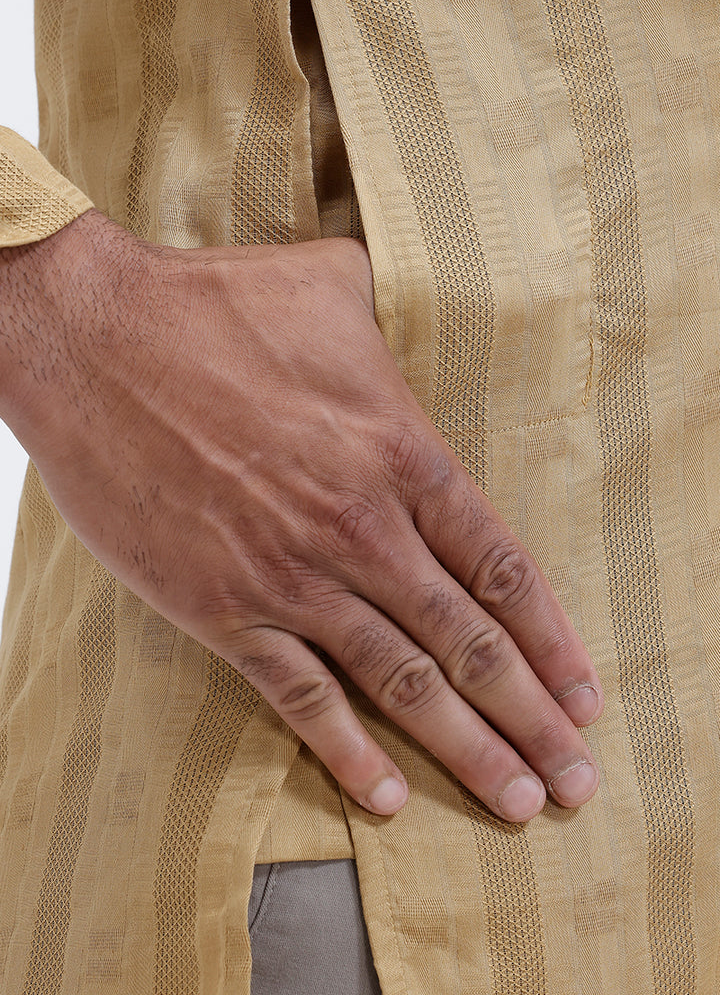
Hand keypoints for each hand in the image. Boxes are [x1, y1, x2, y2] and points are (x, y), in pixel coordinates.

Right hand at [0, 210, 602, 820]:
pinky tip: (389, 796)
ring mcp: (292, 574)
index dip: (550, 637)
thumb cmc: (208, 306)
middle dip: (530, 716)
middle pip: (467, 640)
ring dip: (466, 748)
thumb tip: (397, 316)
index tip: (582, 691)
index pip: (498, 565)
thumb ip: (384, 318)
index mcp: (397, 451)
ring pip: (400, 681)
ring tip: (514, 800)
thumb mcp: (326, 284)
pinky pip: (300, 696)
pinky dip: (348, 751)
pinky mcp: (222, 608)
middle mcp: (360, 525)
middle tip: (572, 779)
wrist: (91, 342)